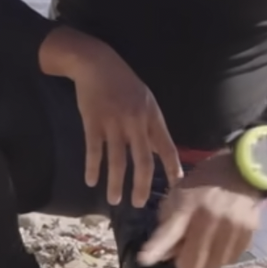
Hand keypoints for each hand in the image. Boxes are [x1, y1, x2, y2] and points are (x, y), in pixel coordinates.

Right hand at [39, 27, 179, 207]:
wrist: (96, 63)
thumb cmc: (123, 82)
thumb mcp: (145, 100)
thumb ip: (151, 126)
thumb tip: (157, 152)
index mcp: (152, 116)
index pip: (166, 147)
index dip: (172, 168)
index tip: (176, 187)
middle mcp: (135, 122)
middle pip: (142, 161)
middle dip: (141, 186)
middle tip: (138, 204)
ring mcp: (113, 123)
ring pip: (117, 160)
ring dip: (115, 183)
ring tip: (114, 200)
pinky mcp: (93, 122)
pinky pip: (94, 150)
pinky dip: (92, 167)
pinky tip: (91, 181)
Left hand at [137, 162, 264, 267]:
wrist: (243, 171)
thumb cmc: (204, 183)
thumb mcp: (179, 194)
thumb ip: (168, 223)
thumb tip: (162, 256)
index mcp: (187, 205)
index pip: (169, 233)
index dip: (155, 249)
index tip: (144, 259)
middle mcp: (209, 218)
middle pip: (191, 262)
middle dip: (185, 260)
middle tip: (187, 249)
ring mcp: (231, 227)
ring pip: (212, 265)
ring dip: (206, 260)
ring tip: (207, 244)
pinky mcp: (248, 233)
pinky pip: (230, 260)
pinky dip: (222, 256)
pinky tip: (221, 241)